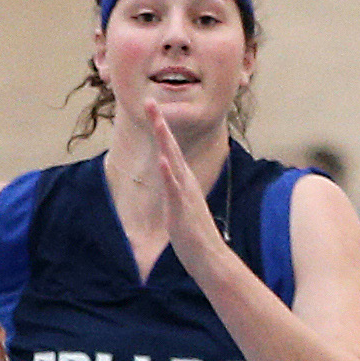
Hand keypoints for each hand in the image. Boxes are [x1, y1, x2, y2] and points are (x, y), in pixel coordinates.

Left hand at [142, 100, 227, 267]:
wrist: (210, 259)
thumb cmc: (196, 238)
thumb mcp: (182, 208)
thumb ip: (175, 193)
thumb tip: (169, 184)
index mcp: (184, 182)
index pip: (170, 150)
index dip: (161, 129)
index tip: (152, 108)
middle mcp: (186, 183)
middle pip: (171, 147)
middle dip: (160, 123)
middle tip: (149, 101)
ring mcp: (185, 195)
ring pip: (173, 161)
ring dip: (164, 140)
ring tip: (156, 120)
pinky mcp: (182, 209)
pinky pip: (174, 188)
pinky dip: (169, 173)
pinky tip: (163, 159)